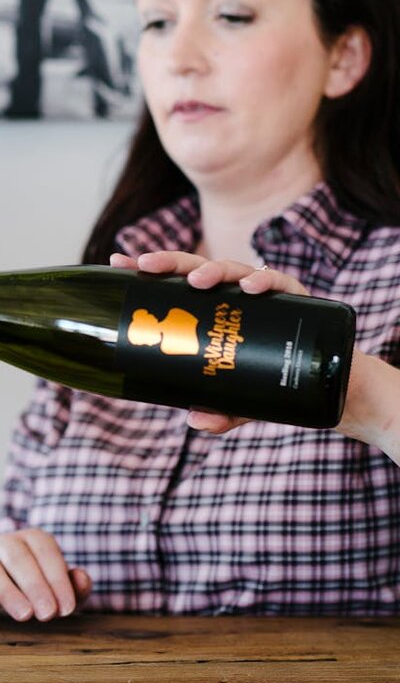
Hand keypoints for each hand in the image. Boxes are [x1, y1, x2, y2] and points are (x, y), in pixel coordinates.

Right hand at [0, 528, 91, 621]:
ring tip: (26, 615)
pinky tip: (0, 613)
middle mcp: (9, 542)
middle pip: (20, 558)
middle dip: (36, 586)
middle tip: (49, 614)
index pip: (47, 553)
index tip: (67, 608)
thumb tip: (83, 580)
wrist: (9, 588)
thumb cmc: (38, 589)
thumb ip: (76, 586)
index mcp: (34, 539)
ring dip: (10, 593)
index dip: (58, 580)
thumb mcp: (59, 589)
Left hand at [110, 250, 307, 433]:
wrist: (328, 385)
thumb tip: (195, 421)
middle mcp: (236, 294)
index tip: (119, 261)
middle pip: (198, 268)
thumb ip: (221, 412)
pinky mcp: (295, 298)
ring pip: (235, 269)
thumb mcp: (243, 402)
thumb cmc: (274, 383)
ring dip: (214, 270)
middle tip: (148, 265)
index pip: (177, 282)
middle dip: (171, 262)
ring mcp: (265, 294)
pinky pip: (279, 282)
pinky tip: (250, 288)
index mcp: (215, 309)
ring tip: (198, 281)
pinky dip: (264, 281)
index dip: (150, 269)